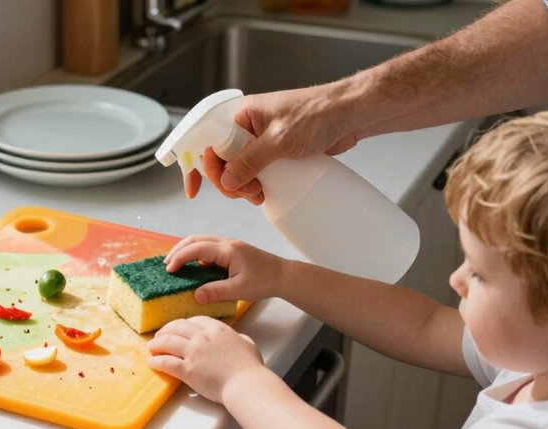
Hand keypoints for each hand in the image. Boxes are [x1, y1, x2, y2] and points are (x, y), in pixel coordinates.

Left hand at [147, 316, 265, 403]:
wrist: (245, 384)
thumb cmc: (249, 367)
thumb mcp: (247, 344)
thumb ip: (239, 338)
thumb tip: (238, 339)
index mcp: (217, 329)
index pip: (194, 320)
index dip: (182, 324)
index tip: (177, 328)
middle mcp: (202, 337)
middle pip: (177, 327)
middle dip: (165, 330)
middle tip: (159, 336)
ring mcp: (193, 352)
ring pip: (168, 342)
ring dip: (156, 344)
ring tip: (151, 348)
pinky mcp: (187, 369)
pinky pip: (166, 362)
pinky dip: (157, 362)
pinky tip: (152, 363)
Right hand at [164, 235, 285, 304]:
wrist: (284, 275)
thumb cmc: (265, 281)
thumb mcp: (240, 289)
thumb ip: (217, 292)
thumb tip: (196, 296)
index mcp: (228, 250)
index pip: (197, 249)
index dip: (180, 257)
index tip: (169, 269)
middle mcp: (227, 244)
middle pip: (195, 239)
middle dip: (178, 250)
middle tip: (166, 265)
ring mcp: (229, 246)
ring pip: (201, 242)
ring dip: (186, 251)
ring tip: (175, 265)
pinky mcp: (231, 251)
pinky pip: (208, 249)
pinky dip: (196, 255)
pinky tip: (193, 268)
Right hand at [183, 83, 360, 199]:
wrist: (352, 114)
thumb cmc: (319, 114)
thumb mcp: (279, 141)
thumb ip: (250, 161)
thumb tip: (227, 180)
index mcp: (243, 114)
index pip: (209, 141)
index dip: (200, 165)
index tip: (194, 188)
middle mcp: (250, 126)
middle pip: (223, 160)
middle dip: (229, 181)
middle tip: (246, 193)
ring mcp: (264, 140)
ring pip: (240, 168)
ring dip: (244, 186)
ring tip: (258, 195)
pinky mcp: (279, 151)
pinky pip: (259, 171)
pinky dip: (258, 184)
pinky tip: (265, 193)